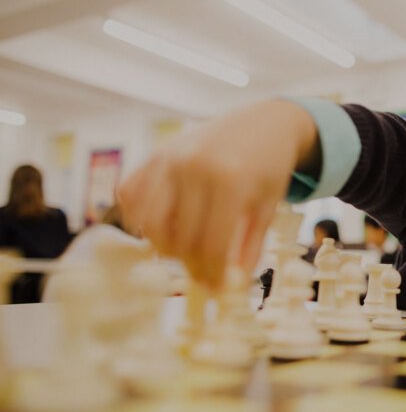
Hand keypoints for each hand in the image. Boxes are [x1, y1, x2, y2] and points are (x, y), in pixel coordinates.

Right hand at [118, 100, 318, 288]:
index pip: (211, 245)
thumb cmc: (269, 167)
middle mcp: (194, 168)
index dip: (210, 274)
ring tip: (184, 249)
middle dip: (190, 265)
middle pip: (179, 238)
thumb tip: (230, 286)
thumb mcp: (268, 206)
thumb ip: (249, 246)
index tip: (214, 289)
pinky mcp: (156, 152)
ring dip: (163, 245)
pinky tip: (161, 224)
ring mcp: (170, 158)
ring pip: (148, 221)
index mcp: (230, 182)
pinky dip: (139, 216)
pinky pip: (130, 194)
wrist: (264, 122)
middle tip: (202, 274)